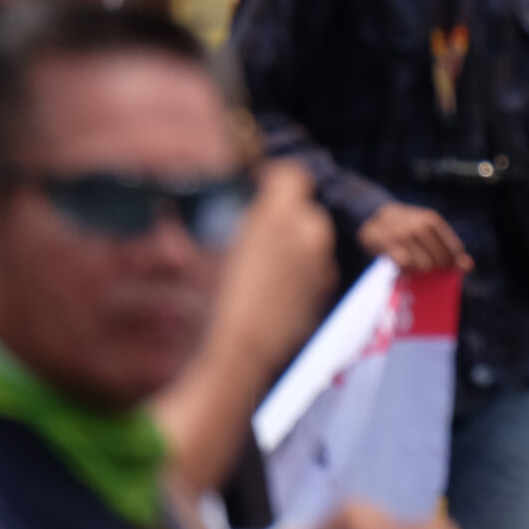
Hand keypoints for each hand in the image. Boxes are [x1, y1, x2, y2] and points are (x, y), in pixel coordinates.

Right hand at [213, 162, 338, 375]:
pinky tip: (272, 291)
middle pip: (304, 209)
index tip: (257, 188)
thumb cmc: (211, 301)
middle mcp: (310, 230)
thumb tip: (208, 209)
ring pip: (312, 239)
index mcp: (278, 212)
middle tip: (253, 235)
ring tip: (260, 268)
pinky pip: (315, 268)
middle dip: (284, 216)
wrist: (238, 354)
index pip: (291, 175)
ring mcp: (322, 261)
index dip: (274, 180)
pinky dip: (300, 271)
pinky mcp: (326, 289)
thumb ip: (224, 223)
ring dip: (294, 245)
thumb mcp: (202, 252)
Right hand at [357, 203, 472, 273]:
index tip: (446, 268)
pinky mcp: (388, 245)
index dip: (453, 263)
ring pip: (424, 266)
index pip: (454, 249)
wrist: (372, 216)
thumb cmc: (406, 228)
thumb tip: (469, 266)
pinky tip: (401, 268)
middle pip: (440, 261)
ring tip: (411, 265)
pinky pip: (405, 268)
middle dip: (435, 268)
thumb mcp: (427, 230)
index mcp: (432, 221)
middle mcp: (420, 226)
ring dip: (418, 271)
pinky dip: (405, 272)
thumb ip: (448, 247)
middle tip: (425, 266)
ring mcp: (404, 235)